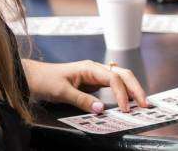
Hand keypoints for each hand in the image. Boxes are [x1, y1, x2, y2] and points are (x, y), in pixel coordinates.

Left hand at [23, 59, 147, 113]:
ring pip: (121, 79)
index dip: (122, 93)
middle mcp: (95, 70)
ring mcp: (95, 76)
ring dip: (132, 90)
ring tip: (141, 103)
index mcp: (90, 68)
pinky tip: (128, 101)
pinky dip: (123, 93)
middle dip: (136, 89)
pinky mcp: (93, 84)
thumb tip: (101, 109)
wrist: (32, 78)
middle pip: (123, 75)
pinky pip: (113, 87)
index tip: (126, 108)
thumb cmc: (45, 80)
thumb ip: (82, 100)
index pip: (113, 78)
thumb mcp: (62, 92)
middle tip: (145, 104)